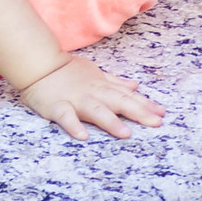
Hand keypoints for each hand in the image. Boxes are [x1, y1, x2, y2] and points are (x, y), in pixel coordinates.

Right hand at [19, 55, 165, 140]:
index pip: (127, 96)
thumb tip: (135, 86)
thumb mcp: (95, 73)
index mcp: (101, 86)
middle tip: (156, 123)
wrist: (39, 63)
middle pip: (118, 102)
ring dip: (110, 121)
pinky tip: (83, 136)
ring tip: (125, 133)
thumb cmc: (68, 71)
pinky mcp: (57, 106)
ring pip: (95, 110)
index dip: (145, 104)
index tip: (162, 114)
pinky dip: (74, 125)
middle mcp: (92, 93)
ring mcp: (75, 99)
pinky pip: (66, 117)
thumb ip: (115, 82)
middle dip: (138, 112)